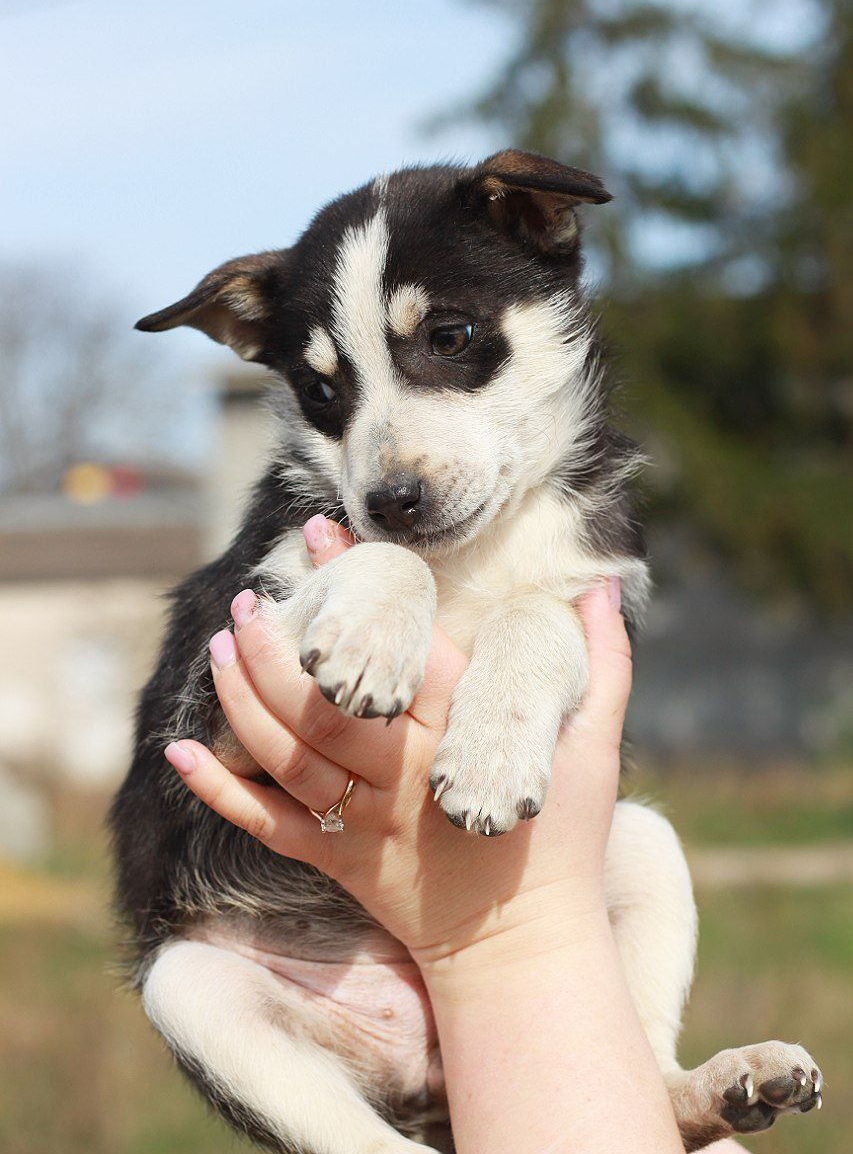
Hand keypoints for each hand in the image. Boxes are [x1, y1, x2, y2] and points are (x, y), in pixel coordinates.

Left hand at [165, 517, 631, 971]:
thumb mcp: (595, 748)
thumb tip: (605, 583)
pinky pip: (267, 822)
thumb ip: (603, 662)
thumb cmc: (562, 840)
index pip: (403, 646)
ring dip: (244, 696)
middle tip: (252, 596)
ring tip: (221, 643)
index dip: (359, 585)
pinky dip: (220, 789)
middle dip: (278, 644)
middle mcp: (401, 774)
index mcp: (458, 736)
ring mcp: (363, 822)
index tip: (322, 531)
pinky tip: (179, 751)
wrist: (522, 948)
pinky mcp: (337, 860)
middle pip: (324, 701)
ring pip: (288, 752)